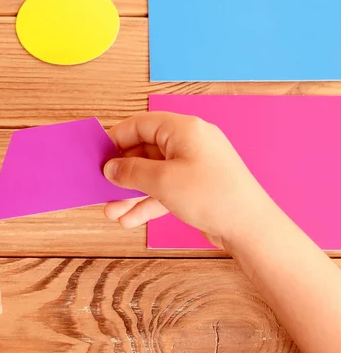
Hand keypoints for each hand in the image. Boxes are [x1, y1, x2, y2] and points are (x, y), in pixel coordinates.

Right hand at [103, 112, 272, 247]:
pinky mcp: (197, 186)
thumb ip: (131, 171)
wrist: (252, 229)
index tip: (99, 156)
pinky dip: (148, 202)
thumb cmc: (212, 196)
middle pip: (145, 150)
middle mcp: (189, 142)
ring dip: (131, 192)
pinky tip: (130, 219)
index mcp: (183, 128)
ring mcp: (194, 165)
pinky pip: (165, 189)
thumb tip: (110, 168)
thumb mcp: (162, 181)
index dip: (117, 138)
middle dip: (122, 173)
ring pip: (153, 173)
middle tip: (103, 187)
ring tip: (112, 212)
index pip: (141, 124)